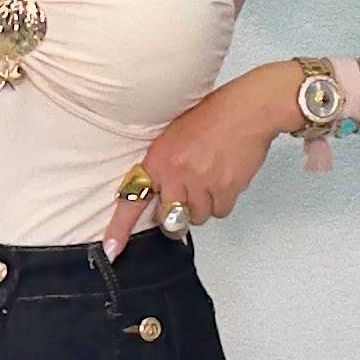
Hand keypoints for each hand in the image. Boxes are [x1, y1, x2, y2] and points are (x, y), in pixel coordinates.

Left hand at [102, 64, 290, 250]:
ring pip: (198, 217)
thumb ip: (164, 168)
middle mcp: (176, 174)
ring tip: (211, 179)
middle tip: (188, 197)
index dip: (120, 228)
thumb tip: (164, 194)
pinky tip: (225, 180)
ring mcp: (201, 183)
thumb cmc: (213, 117)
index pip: (133, 199)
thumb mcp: (173, 138)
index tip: (112, 248)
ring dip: (203, 205)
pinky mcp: (225, 190)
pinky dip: (223, 201)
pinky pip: (220, 212)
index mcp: (158, 160)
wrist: (246, 111)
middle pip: (169, 218)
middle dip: (177, 214)